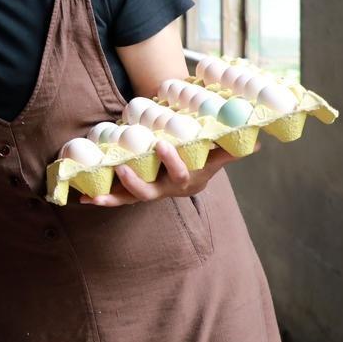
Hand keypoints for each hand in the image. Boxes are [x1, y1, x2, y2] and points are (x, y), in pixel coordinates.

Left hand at [80, 139, 256, 207]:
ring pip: (132, 198)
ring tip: (96, 194)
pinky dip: (102, 199)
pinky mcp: (135, 193)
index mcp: (189, 178)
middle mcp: (169, 189)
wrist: (190, 169)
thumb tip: (258, 142)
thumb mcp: (215, 153)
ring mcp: (152, 192)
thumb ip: (228, 147)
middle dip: (138, 181)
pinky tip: (84, 199)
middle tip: (122, 169)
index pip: (183, 173)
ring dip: (114, 195)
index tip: (163, 145)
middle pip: (153, 190)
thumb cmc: (202, 156)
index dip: (173, 162)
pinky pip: (118, 198)